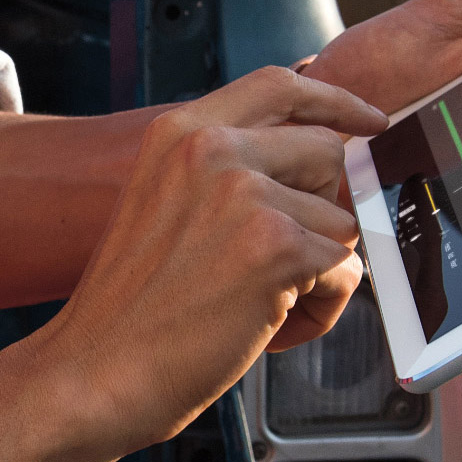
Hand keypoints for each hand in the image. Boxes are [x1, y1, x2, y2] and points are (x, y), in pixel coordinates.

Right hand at [29, 66, 388, 456]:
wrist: (91, 375)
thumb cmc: (132, 310)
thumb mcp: (167, 204)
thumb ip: (232, 172)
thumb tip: (328, 166)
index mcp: (180, 131)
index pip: (280, 86)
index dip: (335, 101)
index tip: (370, 121)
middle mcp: (210, 149)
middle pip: (328, 154)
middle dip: (322, 213)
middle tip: (275, 265)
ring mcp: (244, 193)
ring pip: (342, 222)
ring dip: (318, 273)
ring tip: (258, 307)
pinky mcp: (276, 247)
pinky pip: (345, 272)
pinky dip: (319, 311)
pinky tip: (266, 331)